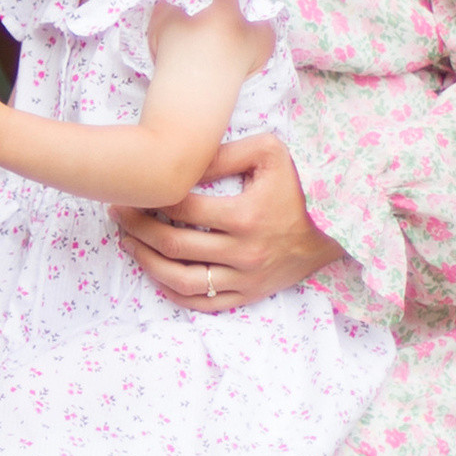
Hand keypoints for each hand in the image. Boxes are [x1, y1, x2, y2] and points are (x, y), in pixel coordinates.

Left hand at [114, 133, 339, 312]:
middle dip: (138, 229)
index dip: (150, 199)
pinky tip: (155, 273)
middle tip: (118, 214)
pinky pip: (204, 303)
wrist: (337, 226)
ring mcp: (246, 279)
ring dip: (147, 262)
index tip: (131, 191)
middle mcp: (244, 253)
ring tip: (128, 244)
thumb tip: (180, 160)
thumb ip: (223, 153)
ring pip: (182, 280)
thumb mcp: (269, 152)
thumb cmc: (300, 184)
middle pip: (174, 245)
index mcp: (246, 216)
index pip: (182, 208)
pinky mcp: (249, 295)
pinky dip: (173, 292)